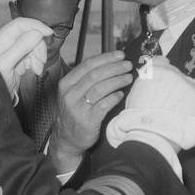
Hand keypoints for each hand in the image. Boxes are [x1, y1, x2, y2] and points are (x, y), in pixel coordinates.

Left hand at [0, 17, 50, 97]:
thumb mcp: (6, 65)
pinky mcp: (17, 63)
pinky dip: (36, 63)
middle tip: (42, 60)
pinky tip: (35, 71)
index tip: (49, 33)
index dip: (35, 26)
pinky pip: (32, 57)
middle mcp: (6, 45)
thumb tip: (37, 33)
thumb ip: (20, 47)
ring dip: (39, 57)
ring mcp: (12, 54)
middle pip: (29, 35)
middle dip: (39, 47)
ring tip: (37, 70)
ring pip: (32, 47)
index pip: (19, 24)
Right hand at [52, 51, 133, 166]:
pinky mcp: (87, 120)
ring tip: (128, 78)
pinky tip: (121, 94)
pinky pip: (104, 105)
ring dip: (117, 80)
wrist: (67, 139)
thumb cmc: (76, 112)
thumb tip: (113, 63)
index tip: (120, 55)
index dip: (106, 58)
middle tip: (128, 65)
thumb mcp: (74, 93)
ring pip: (100, 88)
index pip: (88, 65)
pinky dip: (114, 97)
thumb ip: (88, 80)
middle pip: (95, 75)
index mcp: (66, 83)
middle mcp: (70, 94)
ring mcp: (77, 108)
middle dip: (114, 68)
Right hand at [107, 57, 194, 156]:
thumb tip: (148, 83)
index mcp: (152, 70)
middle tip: (169, 100)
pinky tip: (187, 111)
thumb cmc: (138, 119)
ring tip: (177, 109)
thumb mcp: (134, 95)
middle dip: (173, 85)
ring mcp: (185, 81)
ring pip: (187, 83)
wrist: (152, 133)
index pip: (161, 61)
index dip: (162, 72)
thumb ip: (144, 84)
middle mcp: (170, 71)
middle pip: (175, 73)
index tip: (162, 81)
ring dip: (184, 93)